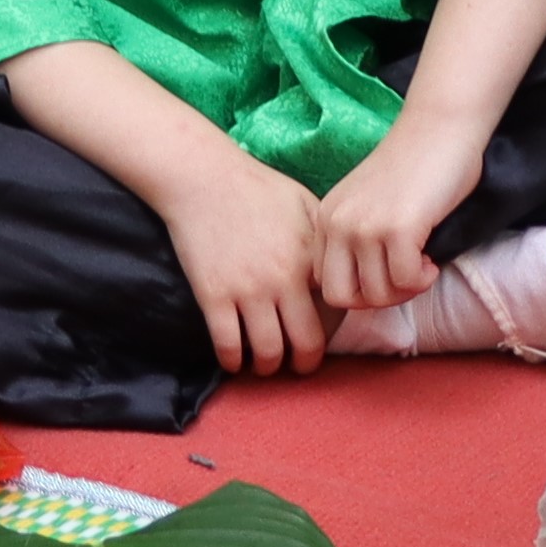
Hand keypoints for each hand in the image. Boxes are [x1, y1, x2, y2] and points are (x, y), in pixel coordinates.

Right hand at [151, 150, 332, 378]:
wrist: (204, 179)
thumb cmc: (258, 189)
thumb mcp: (307, 206)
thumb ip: (325, 242)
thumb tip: (341, 271)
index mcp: (309, 260)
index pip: (334, 313)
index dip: (332, 331)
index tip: (323, 337)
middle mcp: (283, 281)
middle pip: (305, 343)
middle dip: (305, 363)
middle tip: (300, 367)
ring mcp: (247, 291)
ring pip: (267, 352)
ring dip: (268, 367)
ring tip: (265, 365)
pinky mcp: (213, 296)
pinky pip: (227, 344)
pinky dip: (232, 361)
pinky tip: (233, 361)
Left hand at [311, 120, 480, 316]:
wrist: (440, 128)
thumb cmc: (414, 167)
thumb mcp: (367, 205)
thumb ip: (356, 239)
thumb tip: (370, 292)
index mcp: (326, 218)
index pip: (324, 283)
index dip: (359, 289)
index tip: (387, 273)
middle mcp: (337, 223)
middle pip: (341, 297)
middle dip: (377, 300)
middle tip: (404, 279)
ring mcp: (364, 226)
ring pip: (375, 295)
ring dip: (405, 290)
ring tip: (422, 265)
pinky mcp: (397, 228)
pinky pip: (406, 282)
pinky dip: (424, 279)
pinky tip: (432, 260)